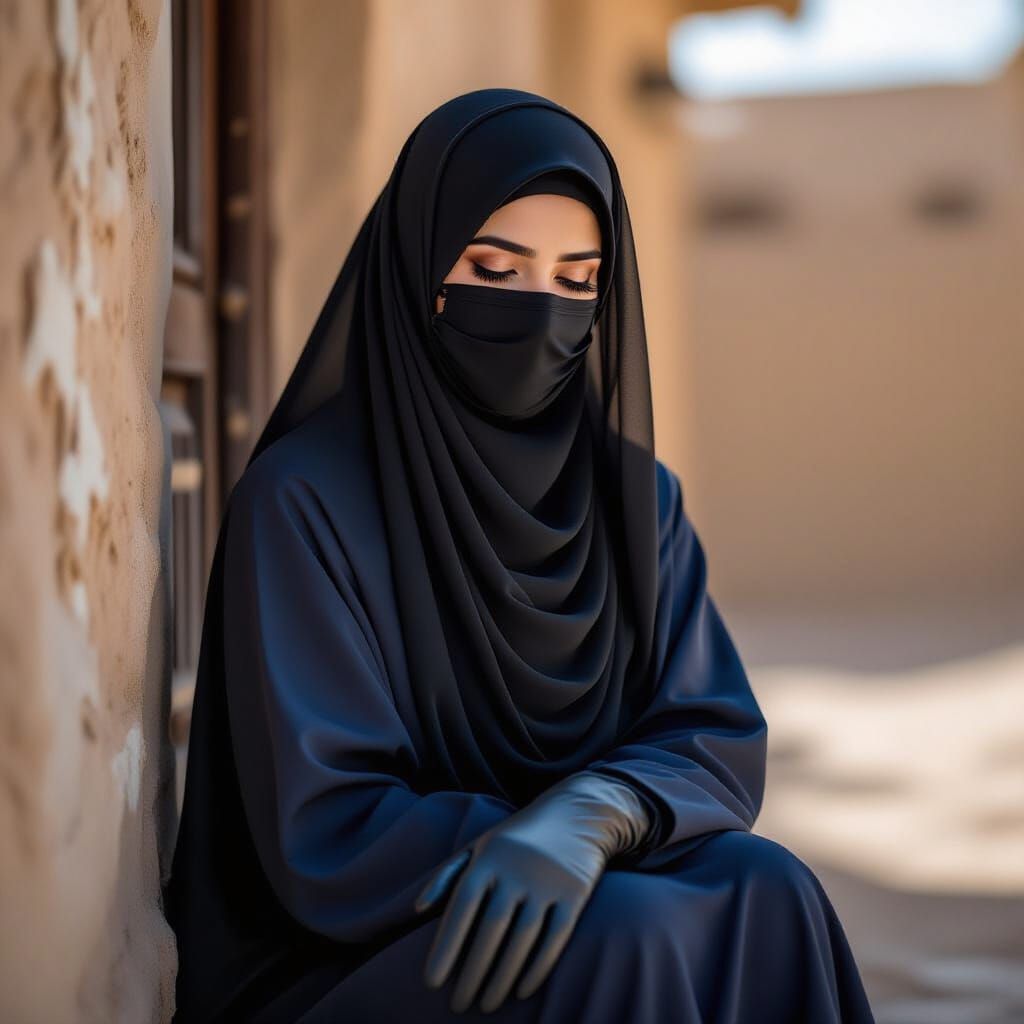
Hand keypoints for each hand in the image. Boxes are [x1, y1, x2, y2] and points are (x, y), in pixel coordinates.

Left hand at [413, 771, 652, 1013]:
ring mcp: (548, 880)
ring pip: (522, 939)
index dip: (445, 946)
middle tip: (459, 1005)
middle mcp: (516, 868)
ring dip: (502, 978)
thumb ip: (448, 874)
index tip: (432, 982)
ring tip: (487, 1004)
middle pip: (490, 929)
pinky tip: (521, 991)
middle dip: (472, 973)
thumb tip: (418, 909)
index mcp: (488, 858)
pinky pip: (555, 937)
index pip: (461, 907)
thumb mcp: (481, 845)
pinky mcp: (575, 892)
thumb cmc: (519, 836)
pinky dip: (538, 967)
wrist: (578, 811)